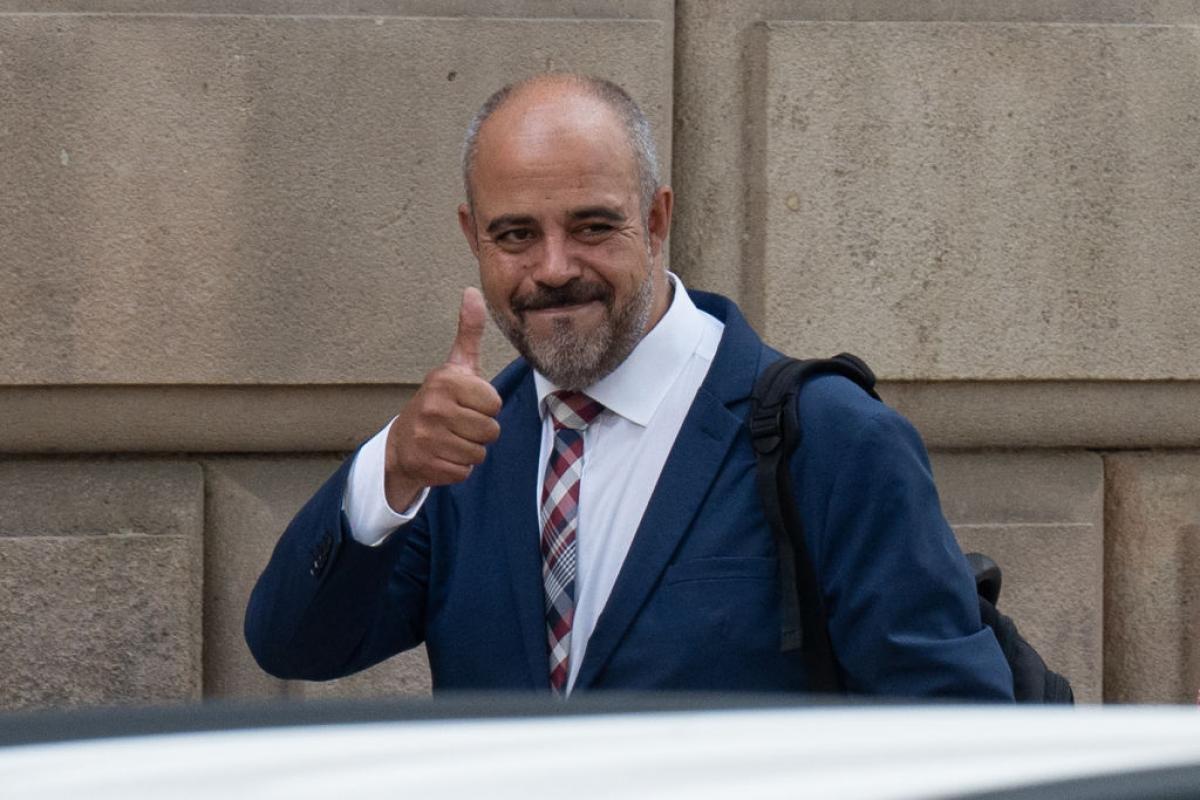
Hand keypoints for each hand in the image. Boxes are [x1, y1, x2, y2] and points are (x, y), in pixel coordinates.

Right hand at [384, 287, 501, 509]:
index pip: (494, 403)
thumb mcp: (455, 366)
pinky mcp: (427, 464)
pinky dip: (458, 468)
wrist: (402, 442)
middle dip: (480, 431)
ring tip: (451, 438)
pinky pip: (465, 471)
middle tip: (460, 424)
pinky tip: (443, 454)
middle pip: (490, 431)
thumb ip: (469, 332)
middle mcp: (434, 407)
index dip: (486, 406)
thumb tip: (472, 290)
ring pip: (479, 452)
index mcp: (446, 382)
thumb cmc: (439, 402)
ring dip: (470, 450)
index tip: (467, 403)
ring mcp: (428, 438)